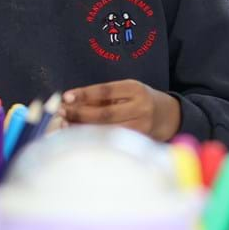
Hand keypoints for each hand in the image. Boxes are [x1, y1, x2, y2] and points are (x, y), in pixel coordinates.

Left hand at [60, 80, 181, 141]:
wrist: (167, 115)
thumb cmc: (138, 100)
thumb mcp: (124, 90)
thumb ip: (100, 96)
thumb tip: (69, 102)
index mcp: (135, 89)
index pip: (105, 91)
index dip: (84, 94)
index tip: (65, 97)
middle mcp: (140, 107)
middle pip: (104, 113)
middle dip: (79, 113)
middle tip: (60, 113)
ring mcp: (141, 126)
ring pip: (107, 129)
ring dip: (83, 127)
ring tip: (65, 124)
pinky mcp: (139, 140)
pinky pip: (112, 138)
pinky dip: (94, 137)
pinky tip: (79, 135)